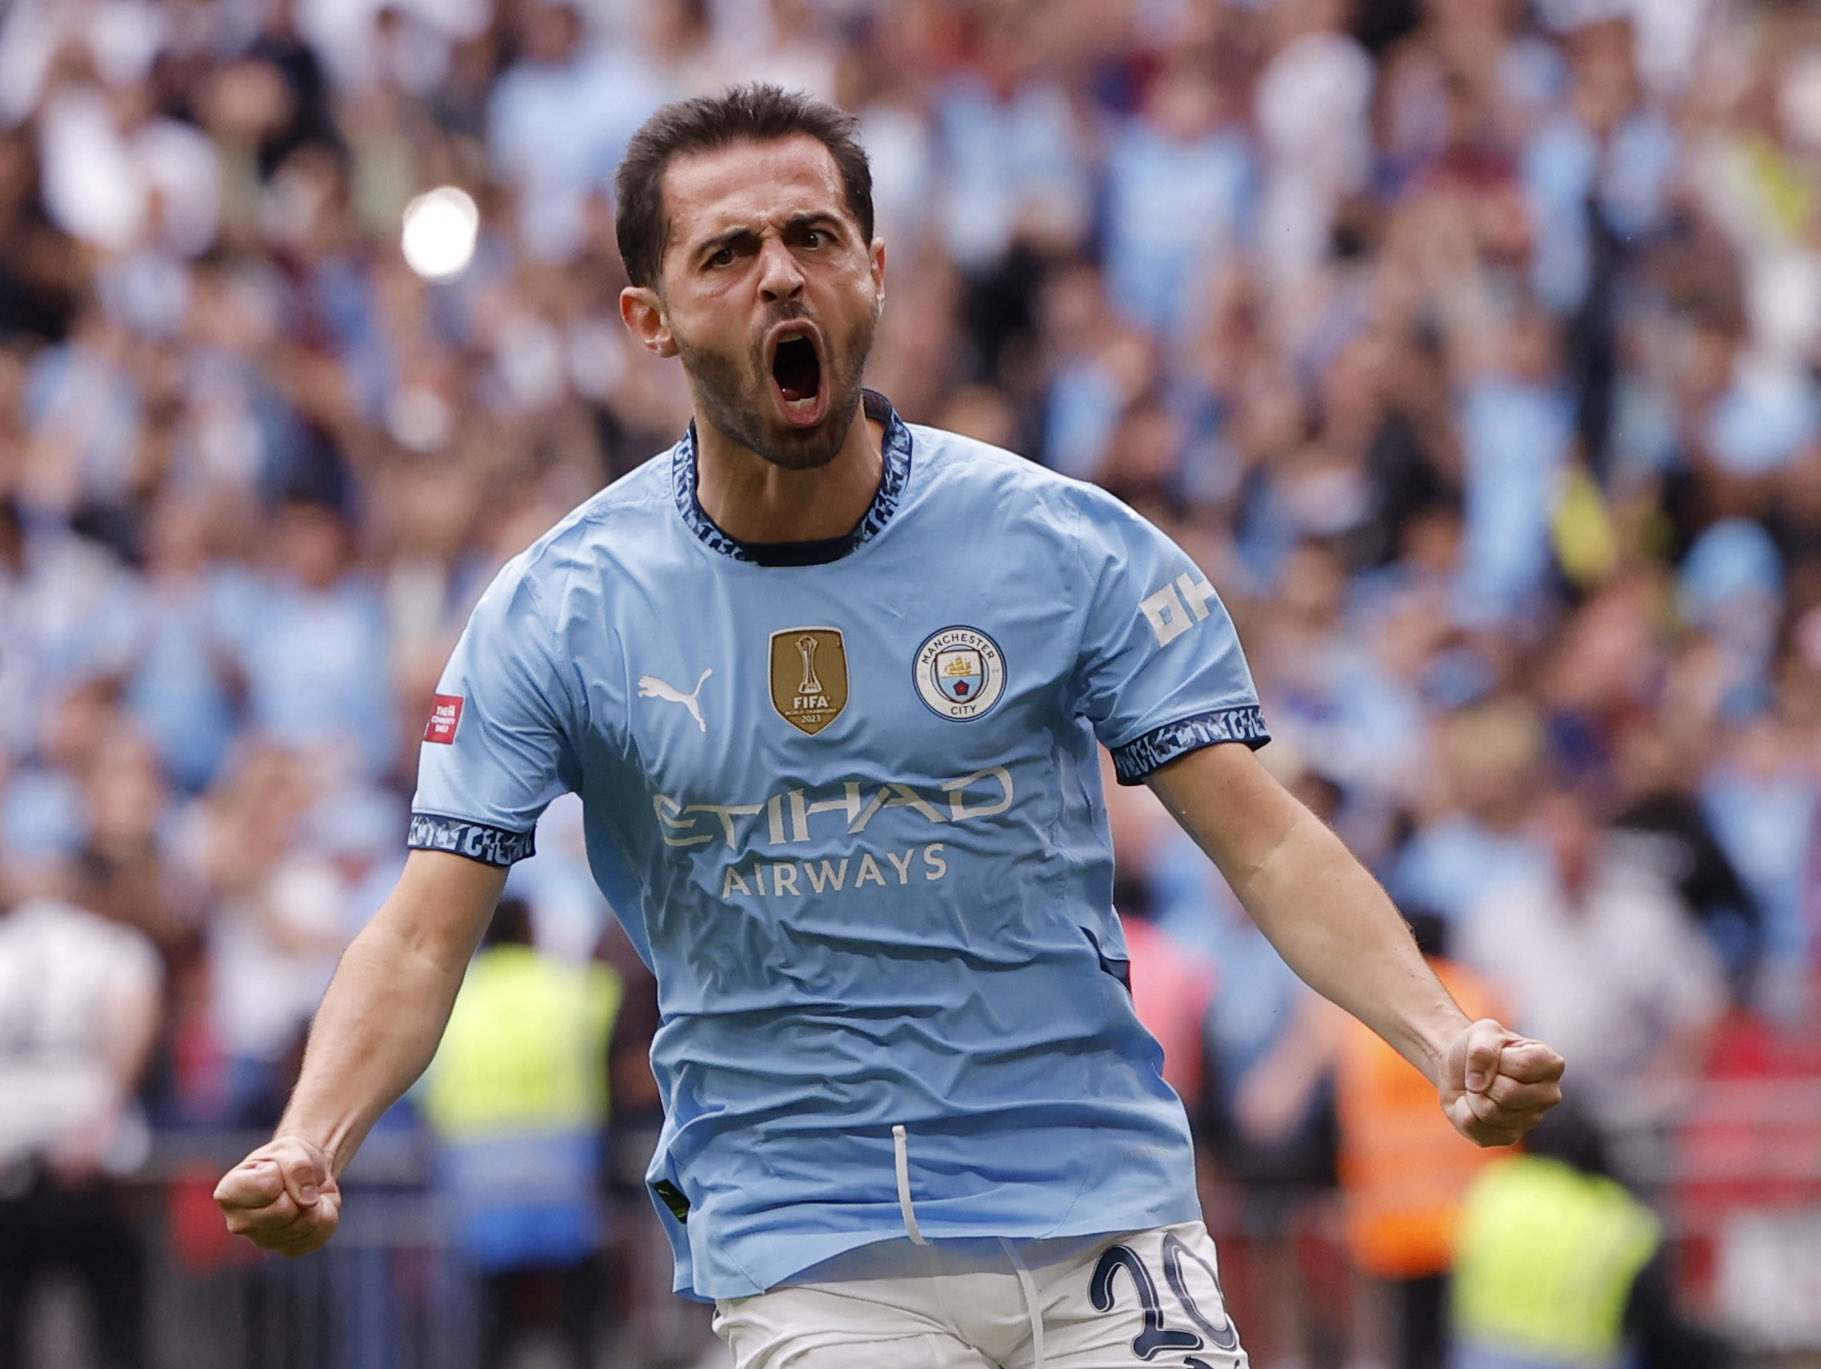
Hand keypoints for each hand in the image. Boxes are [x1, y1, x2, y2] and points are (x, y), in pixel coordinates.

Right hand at [214, 1136, 341, 1255]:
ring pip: (304, 1225)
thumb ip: (297, 1167)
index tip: (277, 1168)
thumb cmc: (287, 1159)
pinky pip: (318, 1235)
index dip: (282, 1173)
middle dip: (299, 1191)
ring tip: (303, 1194)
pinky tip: (311, 1209)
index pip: (266, 1188)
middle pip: (285, 1212)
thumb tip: (307, 1200)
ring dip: (315, 1204)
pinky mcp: (287, 1249)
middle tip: (293, 1184)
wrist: (303, 1172)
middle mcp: (238, 1222)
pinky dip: (324, 1216)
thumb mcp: (291, 1148)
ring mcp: (262, 1240)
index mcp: (228, 1193)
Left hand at [1440, 1018, 1564, 1146]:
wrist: (1459, 1067)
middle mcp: (1549, 1095)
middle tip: (1483, 1074)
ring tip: (1479, 1087)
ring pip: (1490, 1112)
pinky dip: (1463, 1110)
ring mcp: (1532, 1120)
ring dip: (1472, 1095)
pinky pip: (1475, 1127)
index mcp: (1551, 1064)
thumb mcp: (1481, 1032)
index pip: (1522, 1066)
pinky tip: (1473, 1103)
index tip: (1494, 1056)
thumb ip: (1483, 1049)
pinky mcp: (1509, 1137)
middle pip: (1508, 1093)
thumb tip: (1478, 1084)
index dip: (1496, 1059)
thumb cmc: (1479, 1048)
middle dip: (1483, 1080)